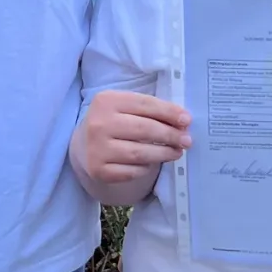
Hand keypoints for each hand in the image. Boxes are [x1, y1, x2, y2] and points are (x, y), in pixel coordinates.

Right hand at [77, 91, 191, 185]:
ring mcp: (97, 149)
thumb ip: (150, 110)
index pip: (144, 104)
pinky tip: (153, 163)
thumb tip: (182, 121)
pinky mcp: (99, 170)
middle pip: (144, 129)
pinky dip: (147, 168)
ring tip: (176, 152)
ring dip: (164, 153)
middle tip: (186, 140)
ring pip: (140, 153)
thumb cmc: (113, 122)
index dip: (169, 112)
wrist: (84, 146)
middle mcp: (98, 124)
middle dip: (170, 135)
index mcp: (106, 101)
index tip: (187, 120)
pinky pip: (132, 171)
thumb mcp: (125, 108)